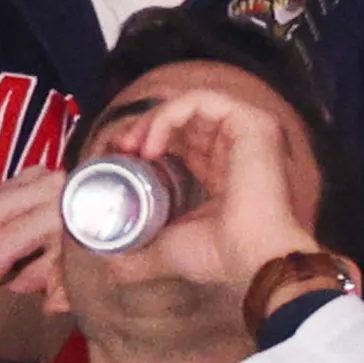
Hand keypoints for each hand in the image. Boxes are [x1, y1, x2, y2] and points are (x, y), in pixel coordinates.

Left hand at [95, 87, 320, 293]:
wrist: (254, 259)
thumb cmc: (219, 255)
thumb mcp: (169, 247)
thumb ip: (141, 248)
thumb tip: (109, 262)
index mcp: (225, 173)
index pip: (184, 142)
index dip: (149, 141)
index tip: (119, 157)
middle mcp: (239, 148)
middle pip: (184, 120)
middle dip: (145, 128)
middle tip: (120, 148)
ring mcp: (248, 132)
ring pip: (190, 105)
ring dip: (152, 120)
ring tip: (131, 146)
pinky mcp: (251, 122)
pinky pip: (201, 100)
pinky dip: (168, 116)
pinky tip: (151, 145)